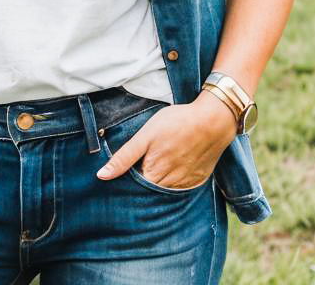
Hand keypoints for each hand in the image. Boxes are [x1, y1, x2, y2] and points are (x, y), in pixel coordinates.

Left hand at [96, 91, 237, 189]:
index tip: (120, 178)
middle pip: (149, 192)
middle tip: (137, 171)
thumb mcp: (146, 135)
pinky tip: (171, 171)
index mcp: (153, 173)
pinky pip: (181, 190)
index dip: (126, 182)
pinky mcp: (197, 180)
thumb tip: (102, 176)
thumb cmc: (176, 122)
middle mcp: (169, 184)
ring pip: (165, 192)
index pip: (134, 187)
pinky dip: (173, 185)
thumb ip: (125, 157)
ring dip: (157, 186)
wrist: (213, 121)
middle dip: (141, 186)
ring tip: (153, 170)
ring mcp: (185, 184)